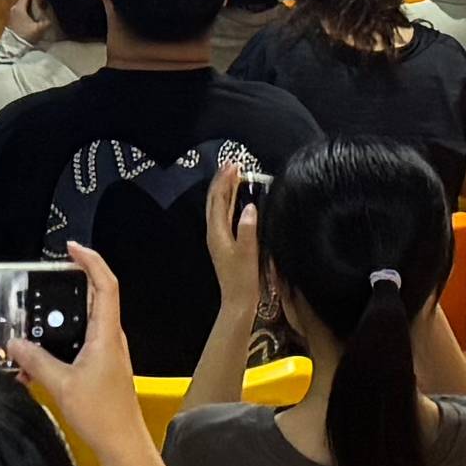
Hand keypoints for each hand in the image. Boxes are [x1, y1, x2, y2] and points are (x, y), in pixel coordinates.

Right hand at [17, 246, 148, 459]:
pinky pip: (79, 343)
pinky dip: (58, 346)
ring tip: (33, 327)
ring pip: (83, 322)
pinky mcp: (101, 366)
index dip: (91, 261)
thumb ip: (36, 361)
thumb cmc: (103, 415)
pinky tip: (36, 363)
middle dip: (68, 286)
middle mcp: (110, 338)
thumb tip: (16, 343)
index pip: (105, 284)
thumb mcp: (61, 385)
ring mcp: (106, 352)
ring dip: (59, 322)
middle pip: (93, 298)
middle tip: (45, 280)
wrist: (122, 443)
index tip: (71, 248)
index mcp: (106, 334)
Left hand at [201, 152, 262, 311]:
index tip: (234, 165)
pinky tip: (235, 200)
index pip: (219, 200)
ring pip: (218, 207)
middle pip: (215, 201)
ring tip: (233, 175)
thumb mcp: (248, 253)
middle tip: (232, 164)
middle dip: (222, 181)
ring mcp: (218, 238)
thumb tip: (250, 206)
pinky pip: (223, 215)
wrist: (238, 301)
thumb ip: (248, 229)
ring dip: (224, 190)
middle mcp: (214, 233)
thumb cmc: (243, 279)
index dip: (225, 181)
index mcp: (217, 233)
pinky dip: (228, 202)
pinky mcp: (224, 243)